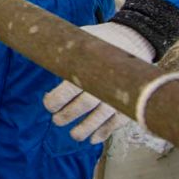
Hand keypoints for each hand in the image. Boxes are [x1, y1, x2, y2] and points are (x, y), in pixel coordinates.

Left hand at [41, 22, 154, 143]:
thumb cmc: (103, 39)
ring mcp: (118, 96)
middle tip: (57, 120)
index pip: (68, 90)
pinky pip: (117, 122)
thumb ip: (68, 51)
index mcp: (90, 69)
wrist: (135, 39)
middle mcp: (104, 85)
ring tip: (75, 135)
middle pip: (83, 106)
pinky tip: (94, 139)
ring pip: (100, 117)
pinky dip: (105, 131)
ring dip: (85, 129)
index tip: (48, 103)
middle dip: (67, 116)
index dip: (55, 100)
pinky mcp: (128, 102)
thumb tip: (43, 55)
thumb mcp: (83, 40)